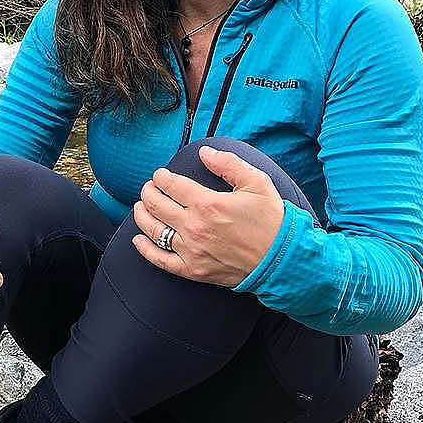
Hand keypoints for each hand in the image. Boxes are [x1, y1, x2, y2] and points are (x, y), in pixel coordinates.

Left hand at [130, 145, 284, 286]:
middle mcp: (194, 227)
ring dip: (142, 215)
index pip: (171, 185)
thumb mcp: (256, 182)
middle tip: (149, 188)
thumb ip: (228, 163)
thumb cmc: (272, 221)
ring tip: (141, 207)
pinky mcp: (193, 270)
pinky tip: (138, 240)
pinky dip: (145, 249)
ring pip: (153, 230)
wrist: (283, 260)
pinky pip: (161, 260)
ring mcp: (191, 250)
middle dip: (148, 192)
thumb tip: (205, 152)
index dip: (161, 177)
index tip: (161, 175)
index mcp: (207, 204)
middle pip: (156, 205)